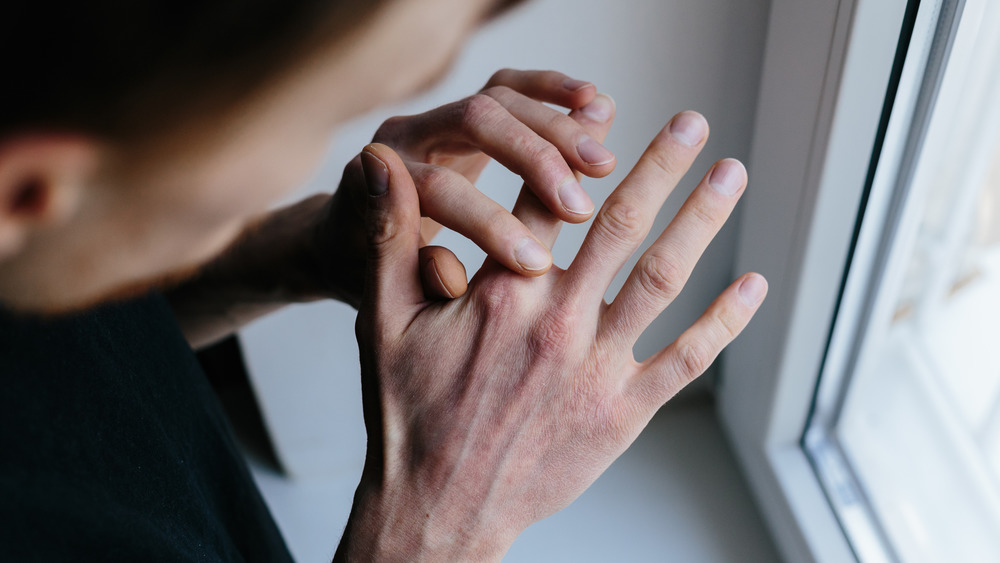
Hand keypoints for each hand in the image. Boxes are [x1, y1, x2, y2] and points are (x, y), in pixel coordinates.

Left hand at [312, 69, 616, 306]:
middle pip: (472, 123)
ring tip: (603, 163)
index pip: (438, 187)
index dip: (487, 224)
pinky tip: (595, 102)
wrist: (348, 236)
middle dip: (532, 161)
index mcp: (376, 182)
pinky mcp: (468, 111)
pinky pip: (512, 86)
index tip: (536, 263)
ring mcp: (436, 116)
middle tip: (579, 207)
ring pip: (499, 98)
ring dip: (557, 127)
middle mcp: (404, 135)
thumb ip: (414, 281)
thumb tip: (450, 273)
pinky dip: (554, 90)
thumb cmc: (366, 272)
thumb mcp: (380, 290)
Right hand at [338, 111, 766, 559]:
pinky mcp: (622, 412)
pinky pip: (687, 358)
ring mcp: (596, 366)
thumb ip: (389, 239)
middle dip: (661, 166)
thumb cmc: (409, 418)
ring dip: (702, 220)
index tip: (601, 116)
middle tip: (694, 125)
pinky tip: (751, 285)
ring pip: (662, 276)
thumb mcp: (382, 322)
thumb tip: (379, 165)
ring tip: (731, 175)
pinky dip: (724, 320)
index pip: (548, 199)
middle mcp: (557, 319)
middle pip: (620, 224)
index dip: (576, 150)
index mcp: (502, 291)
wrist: (438, 507)